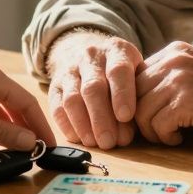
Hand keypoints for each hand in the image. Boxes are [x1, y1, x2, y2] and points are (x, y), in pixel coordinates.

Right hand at [45, 30, 142, 149]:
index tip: (126, 116)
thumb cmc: (123, 74)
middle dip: (101, 118)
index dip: (122, 94)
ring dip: (84, 125)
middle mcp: (91, 56)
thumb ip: (137, 97)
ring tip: (95, 143)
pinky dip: (67, 126)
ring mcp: (70, 70)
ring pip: (73, 99)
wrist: (92, 57)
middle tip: (109, 141)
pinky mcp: (55, 86)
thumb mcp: (137, 73)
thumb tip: (128, 132)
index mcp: (116, 50)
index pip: (118, 70)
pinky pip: (57, 108)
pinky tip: (79, 139)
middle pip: (93, 88)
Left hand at [134, 42, 192, 144]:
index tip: (148, 118)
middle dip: (140, 119)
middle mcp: (173, 61)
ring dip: (153, 131)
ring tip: (171, 135)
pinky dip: (166, 137)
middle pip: (132, 95)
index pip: (134, 77)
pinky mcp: (187, 102)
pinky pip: (158, 125)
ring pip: (140, 112)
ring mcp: (179, 80)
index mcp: (174, 52)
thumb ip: (172, 77)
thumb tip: (141, 100)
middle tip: (157, 132)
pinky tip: (181, 138)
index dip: (136, 102)